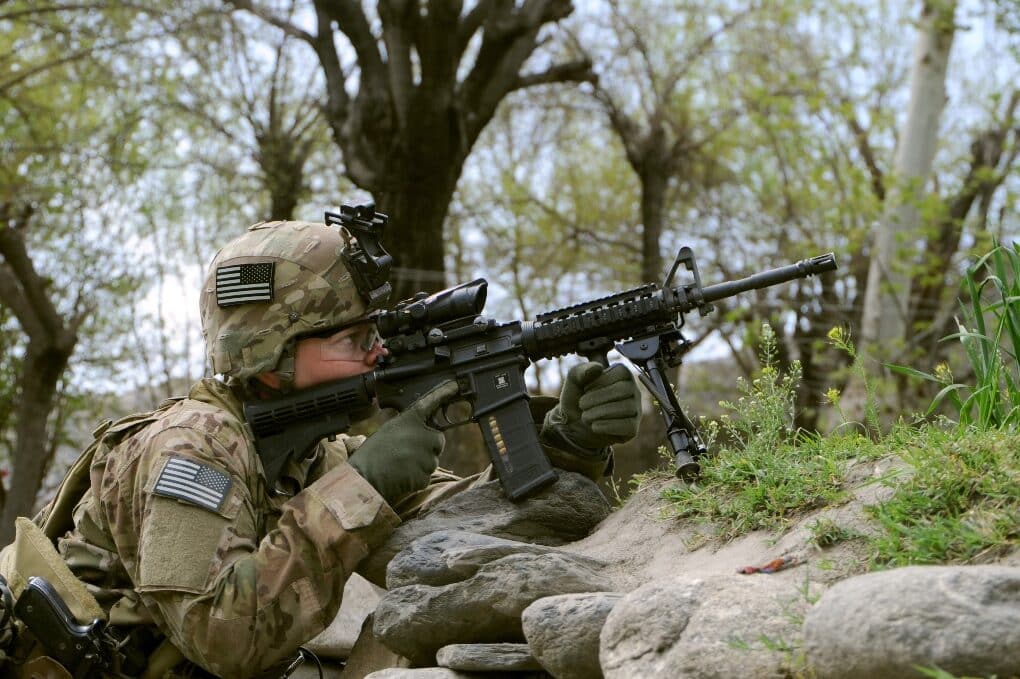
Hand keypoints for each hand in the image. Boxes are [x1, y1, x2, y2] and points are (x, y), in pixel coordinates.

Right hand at [348, 381, 458, 504]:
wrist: (365, 477)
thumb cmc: (372, 454)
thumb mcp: (389, 430)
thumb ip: (408, 427)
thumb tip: (421, 432)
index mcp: (410, 420)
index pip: (430, 402)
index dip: (442, 393)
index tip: (453, 385)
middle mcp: (423, 435)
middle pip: (437, 440)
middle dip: (427, 447)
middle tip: (405, 452)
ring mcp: (427, 456)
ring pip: (432, 460)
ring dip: (420, 464)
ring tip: (399, 463)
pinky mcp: (426, 474)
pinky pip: (426, 475)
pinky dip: (416, 478)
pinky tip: (401, 475)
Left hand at [542, 362, 639, 453]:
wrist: (573, 425)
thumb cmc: (577, 398)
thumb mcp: (573, 381)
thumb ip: (581, 370)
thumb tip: (598, 367)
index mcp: (622, 375)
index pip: (621, 372)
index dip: (600, 381)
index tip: (585, 389)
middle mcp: (633, 391)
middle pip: (624, 389)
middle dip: (598, 397)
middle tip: (582, 405)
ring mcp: (635, 410)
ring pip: (627, 407)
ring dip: (600, 412)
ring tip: (585, 417)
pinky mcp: (632, 428)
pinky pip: (628, 426)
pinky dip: (607, 426)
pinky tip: (594, 426)